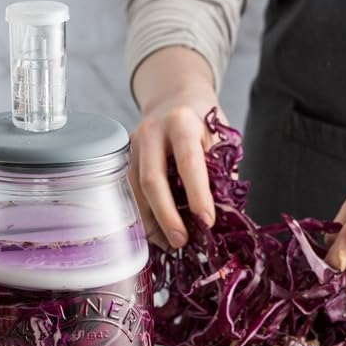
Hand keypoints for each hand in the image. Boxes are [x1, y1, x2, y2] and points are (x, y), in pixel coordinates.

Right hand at [130, 47, 220, 250]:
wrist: (176, 101)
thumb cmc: (203, 125)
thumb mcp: (220, 140)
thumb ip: (221, 175)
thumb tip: (222, 218)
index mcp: (181, 122)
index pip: (188, 161)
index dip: (197, 194)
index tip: (207, 221)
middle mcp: (151, 132)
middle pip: (152, 180)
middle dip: (167, 215)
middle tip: (182, 241)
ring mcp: (133, 147)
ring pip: (136, 191)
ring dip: (152, 222)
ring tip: (170, 244)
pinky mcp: (124, 161)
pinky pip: (130, 195)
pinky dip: (144, 217)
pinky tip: (158, 234)